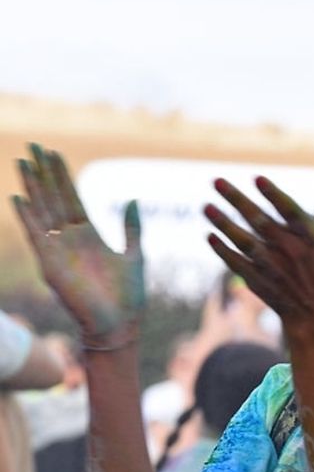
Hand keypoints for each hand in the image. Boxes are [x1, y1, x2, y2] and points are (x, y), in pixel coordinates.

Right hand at [13, 144, 145, 347]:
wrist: (118, 326)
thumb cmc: (128, 298)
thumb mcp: (135, 256)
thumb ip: (132, 228)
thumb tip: (133, 200)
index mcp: (89, 236)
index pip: (72, 198)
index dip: (62, 176)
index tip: (54, 152)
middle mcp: (71, 240)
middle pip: (53, 199)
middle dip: (44, 172)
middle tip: (33, 145)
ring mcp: (59, 251)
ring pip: (43, 212)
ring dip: (33, 187)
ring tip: (24, 162)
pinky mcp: (51, 265)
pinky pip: (36, 237)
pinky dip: (28, 218)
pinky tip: (19, 198)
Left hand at [204, 173, 313, 339]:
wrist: (311, 308)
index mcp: (308, 234)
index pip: (289, 210)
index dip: (273, 195)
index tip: (257, 179)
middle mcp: (290, 249)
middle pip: (260, 221)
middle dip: (237, 200)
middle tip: (216, 181)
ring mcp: (272, 265)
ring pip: (244, 241)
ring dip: (224, 224)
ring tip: (206, 207)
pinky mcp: (258, 279)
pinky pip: (237, 262)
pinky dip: (223, 250)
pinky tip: (210, 236)